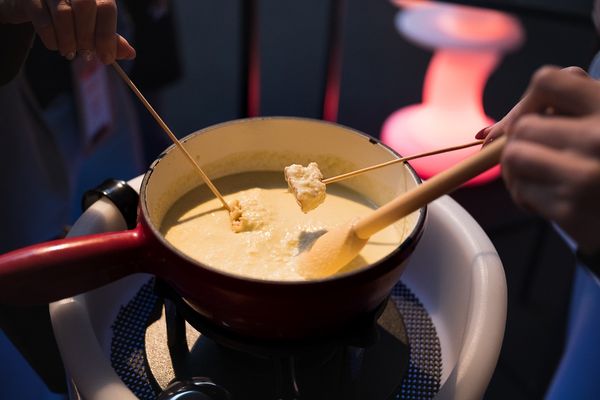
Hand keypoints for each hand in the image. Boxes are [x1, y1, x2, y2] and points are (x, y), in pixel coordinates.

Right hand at [0, 0, 134, 63]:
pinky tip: (56, 46)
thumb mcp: (94, 27)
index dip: (107, 36)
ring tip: (70, 53)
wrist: (36, 6)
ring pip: (63, 14)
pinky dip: (52, 40)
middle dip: (87, 38)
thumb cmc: (73, 19)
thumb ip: (111, 39)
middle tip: (86, 55)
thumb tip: (131, 54)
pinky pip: (43, 22)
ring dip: (69, 42)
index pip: (107, 8)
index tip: (106, 59)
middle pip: (86, 7)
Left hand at [478, 66, 599, 252]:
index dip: (526, 100)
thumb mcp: (597, 126)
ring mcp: (585, 173)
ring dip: (514, 171)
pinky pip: (519, 190)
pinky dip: (525, 196)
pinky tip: (550, 201)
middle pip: (521, 127)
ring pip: (512, 156)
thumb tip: (484, 136)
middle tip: (534, 160)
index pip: (546, 81)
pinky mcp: (569, 208)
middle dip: (516, 145)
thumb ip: (555, 116)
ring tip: (537, 179)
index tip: (529, 118)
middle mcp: (599, 137)